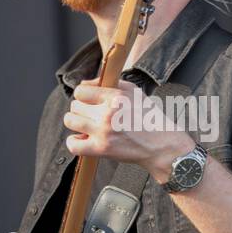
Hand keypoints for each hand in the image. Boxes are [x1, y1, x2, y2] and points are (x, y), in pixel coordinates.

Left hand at [64, 79, 193, 182]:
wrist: (161, 145)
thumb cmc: (149, 118)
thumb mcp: (135, 92)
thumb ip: (111, 84)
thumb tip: (86, 83)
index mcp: (116, 97)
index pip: (81, 90)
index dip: (83, 95)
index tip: (90, 100)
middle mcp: (108, 113)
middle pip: (75, 105)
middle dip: (82, 109)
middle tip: (92, 115)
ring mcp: (103, 132)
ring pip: (70, 121)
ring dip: (77, 123)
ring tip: (87, 126)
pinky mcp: (102, 149)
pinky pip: (73, 144)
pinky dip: (75, 142)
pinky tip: (84, 139)